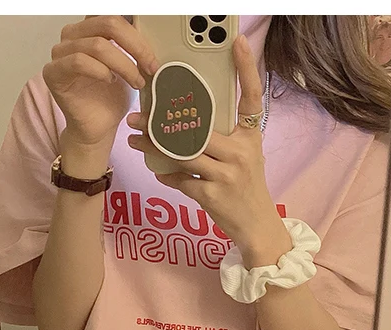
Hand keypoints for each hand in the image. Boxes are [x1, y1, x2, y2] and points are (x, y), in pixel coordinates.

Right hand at [43, 16, 158, 150]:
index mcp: (90, 28)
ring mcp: (60, 53)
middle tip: (150, 67)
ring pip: (97, 45)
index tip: (153, 56)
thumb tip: (153, 33)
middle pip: (108, 24)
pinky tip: (111, 81)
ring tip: (136, 82)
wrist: (98, 128)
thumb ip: (133, 46)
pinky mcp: (53, 73)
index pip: (114, 16)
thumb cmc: (110, 98)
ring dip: (123, 64)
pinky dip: (100, 71)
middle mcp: (72, 35)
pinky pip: (78, 62)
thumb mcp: (130, 65)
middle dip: (135, 47)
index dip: (137, 33)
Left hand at [126, 34, 290, 267]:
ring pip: (182, 154)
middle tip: (138, 115)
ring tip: (134, 139)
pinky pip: (180, 180)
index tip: (236, 43)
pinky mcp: (211, 196)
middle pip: (197, 128)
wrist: (257, 226)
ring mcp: (225, 175)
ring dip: (153, 147)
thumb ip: (224, 138)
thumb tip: (187, 119)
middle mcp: (241, 152)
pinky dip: (167, 176)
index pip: (251, 96)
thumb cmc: (246, 187)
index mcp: (250, 136)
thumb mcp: (246, 156)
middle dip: (163, 122)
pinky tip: (157, 171)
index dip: (246, 68)